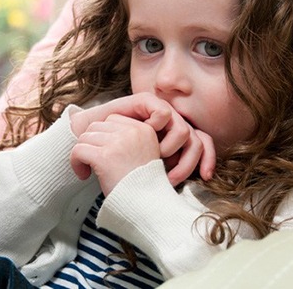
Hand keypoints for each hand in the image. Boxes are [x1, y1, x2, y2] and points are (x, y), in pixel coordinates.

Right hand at [69, 93, 215, 186]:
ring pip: (184, 131)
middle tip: (172, 178)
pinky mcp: (147, 101)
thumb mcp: (140, 170)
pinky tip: (147, 137)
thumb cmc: (111, 156)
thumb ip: (158, 175)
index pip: (202, 147)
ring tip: (157, 159)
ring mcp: (160, 112)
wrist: (85, 136)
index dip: (206, 162)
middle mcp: (171, 125)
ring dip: (173, 149)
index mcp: (174, 140)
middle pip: (197, 142)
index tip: (205, 178)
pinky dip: (158, 126)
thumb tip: (175, 192)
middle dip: (188, 164)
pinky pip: (163, 113)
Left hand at [70, 114, 159, 194]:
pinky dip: (76, 163)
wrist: (147, 206)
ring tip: (89, 170)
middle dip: (91, 144)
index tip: (105, 154)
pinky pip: (78, 150)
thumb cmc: (142, 186)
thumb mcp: (143, 154)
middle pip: (96, 126)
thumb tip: (97, 129)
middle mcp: (132, 132)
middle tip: (94, 162)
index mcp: (143, 129)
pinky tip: (84, 175)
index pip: (112, 119)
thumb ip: (127, 139)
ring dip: (83, 154)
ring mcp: (118, 143)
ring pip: (85, 137)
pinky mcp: (104, 156)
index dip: (103, 136)